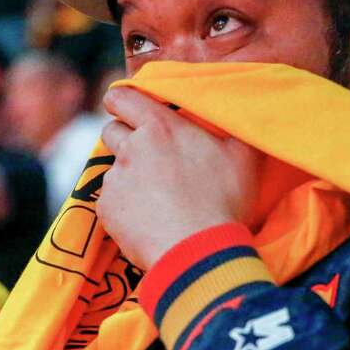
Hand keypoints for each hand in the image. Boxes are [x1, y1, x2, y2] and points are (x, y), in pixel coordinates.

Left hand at [98, 87, 260, 269]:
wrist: (198, 252)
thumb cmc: (223, 202)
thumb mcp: (243, 156)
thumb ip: (235, 127)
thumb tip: (240, 112)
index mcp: (160, 127)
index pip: (122, 97)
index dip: (121, 102)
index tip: (127, 110)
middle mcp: (131, 148)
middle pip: (112, 130)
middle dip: (124, 138)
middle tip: (149, 157)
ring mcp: (116, 179)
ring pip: (113, 169)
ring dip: (129, 176)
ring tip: (156, 197)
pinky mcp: (107, 209)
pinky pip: (110, 201)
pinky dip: (124, 207)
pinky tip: (148, 219)